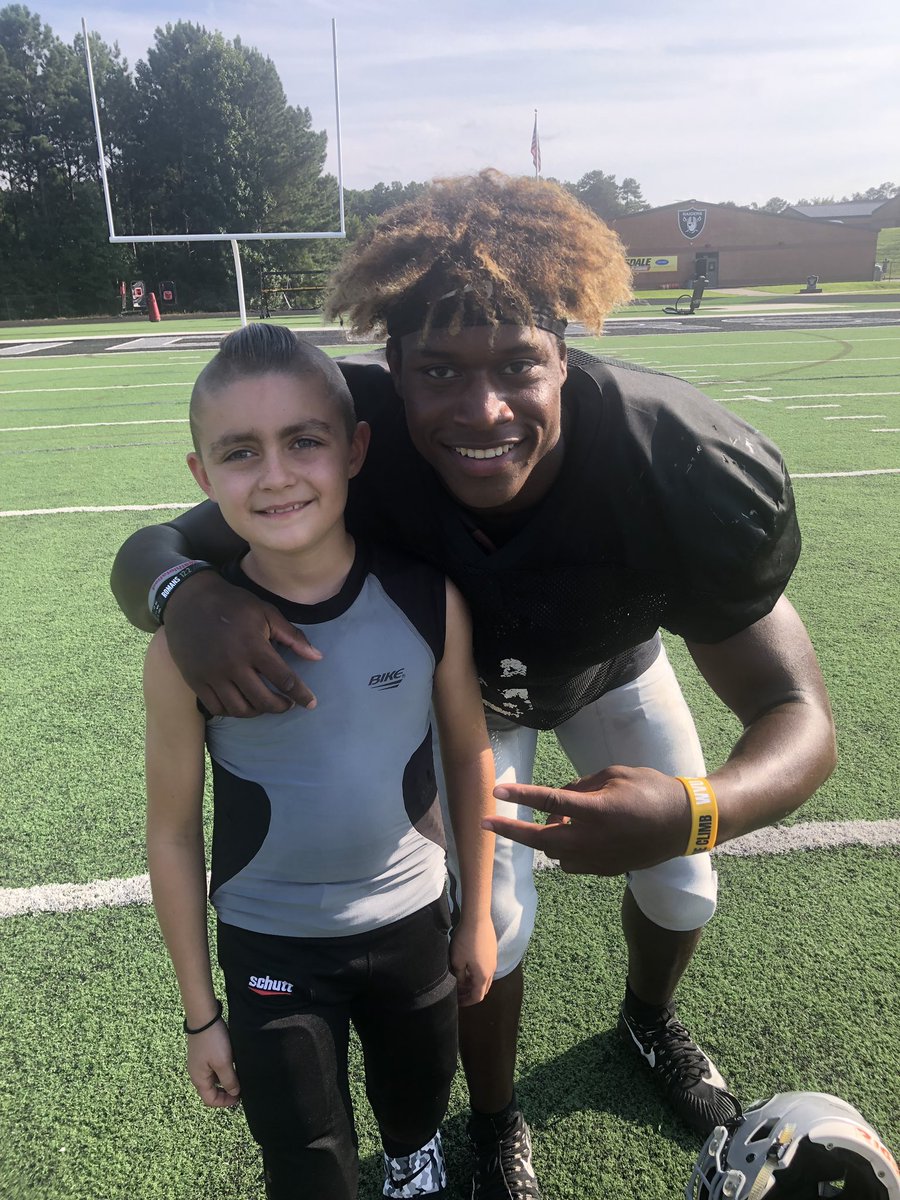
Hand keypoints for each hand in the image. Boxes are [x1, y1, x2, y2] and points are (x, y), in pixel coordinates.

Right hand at [163, 571, 321, 715]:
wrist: (188, 600)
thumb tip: (318, 657)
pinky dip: (233, 711)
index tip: (311, 704)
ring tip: (265, 703)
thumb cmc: (232, 605)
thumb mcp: (266, 612)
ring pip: (239, 709)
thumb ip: (292, 636)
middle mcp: (232, 665)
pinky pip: (217, 708)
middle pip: (263, 700)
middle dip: (280, 707)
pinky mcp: (195, 681)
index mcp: (253, 646)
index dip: (301, 695)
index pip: (284, 680)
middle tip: (287, 704)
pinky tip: (242, 703)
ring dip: (257, 712)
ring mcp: (212, 675)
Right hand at [185, 1021, 240, 1107]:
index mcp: (199, 1079)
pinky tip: (233, 1063)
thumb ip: (229, 1080)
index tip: (239, 1098)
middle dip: (225, 1092)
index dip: (224, 1102)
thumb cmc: (213, 1041)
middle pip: (211, 1090)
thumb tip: (234, 1093)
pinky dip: (222, 1070)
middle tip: (240, 1088)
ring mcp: (199, 1062)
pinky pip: (213, 1067)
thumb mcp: (223, 1063)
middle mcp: (196, 1073)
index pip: (210, 1100)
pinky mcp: (203, 1053)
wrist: (204, 1017)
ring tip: (238, 1076)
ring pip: (213, 1078)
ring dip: (225, 1080)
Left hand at [450, 916, 496, 1006]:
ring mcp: (493, 960)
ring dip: (475, 982)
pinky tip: (469, 966)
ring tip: (462, 979)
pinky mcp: (492, 951)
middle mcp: (491, 970)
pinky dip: (478, 972)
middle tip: (459, 992)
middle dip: (471, 993)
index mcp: (483, 976)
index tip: (458, 1002)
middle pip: (483, 989)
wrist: (477, 919)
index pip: (477, 996)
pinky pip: (487, 968)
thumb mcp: (457, 961)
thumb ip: (460, 976)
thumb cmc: (465, 941)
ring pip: (486, 978)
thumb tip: (461, 984)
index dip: (467, 1001)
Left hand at [482, 766, 690, 874]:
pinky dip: (564, 850)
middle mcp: (593, 838)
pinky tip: (573, 835)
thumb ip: (582, 784)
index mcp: (596, 810)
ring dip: (546, 837)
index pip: (549, 801)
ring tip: (558, 819)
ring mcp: (599, 858)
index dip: (520, 796)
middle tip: (486, 823)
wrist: (684, 824)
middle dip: (511, 830)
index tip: (496, 793)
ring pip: (554, 853)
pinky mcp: (605, 870)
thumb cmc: (651, 790)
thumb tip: (559, 797)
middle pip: (541, 838)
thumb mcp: (615, 774)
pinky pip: (572, 863)